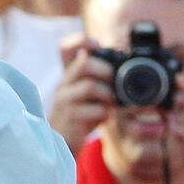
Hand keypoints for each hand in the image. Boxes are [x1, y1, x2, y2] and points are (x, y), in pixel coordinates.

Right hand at [49, 32, 113, 155]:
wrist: (61, 143)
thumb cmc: (79, 116)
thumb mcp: (87, 95)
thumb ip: (99, 79)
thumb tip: (122, 63)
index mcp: (68, 75)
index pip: (66, 48)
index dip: (81, 41)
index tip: (98, 44)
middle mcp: (64, 84)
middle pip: (84, 64)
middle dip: (105, 70)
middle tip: (114, 82)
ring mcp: (66, 100)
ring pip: (89, 87)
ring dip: (108, 94)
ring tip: (112, 102)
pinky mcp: (71, 118)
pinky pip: (94, 110)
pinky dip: (105, 113)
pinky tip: (105, 117)